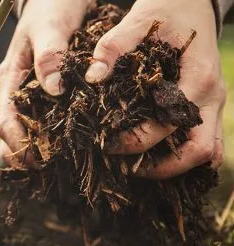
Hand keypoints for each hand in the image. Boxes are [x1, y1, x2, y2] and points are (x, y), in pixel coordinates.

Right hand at [0, 0, 92, 166]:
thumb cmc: (52, 6)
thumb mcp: (50, 26)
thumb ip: (50, 55)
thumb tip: (53, 90)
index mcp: (11, 78)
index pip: (6, 122)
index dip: (18, 146)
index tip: (38, 161)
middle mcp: (17, 90)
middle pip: (13, 134)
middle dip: (28, 155)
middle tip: (53, 171)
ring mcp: (30, 93)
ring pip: (28, 131)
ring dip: (41, 150)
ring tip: (64, 166)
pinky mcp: (46, 93)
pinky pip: (45, 120)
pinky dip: (54, 136)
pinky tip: (73, 146)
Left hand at [85, 0, 225, 178]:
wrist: (192, 3)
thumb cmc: (166, 11)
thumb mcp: (138, 21)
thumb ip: (112, 48)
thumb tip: (92, 77)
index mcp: (197, 77)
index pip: (170, 124)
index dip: (138, 141)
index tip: (108, 144)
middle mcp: (211, 97)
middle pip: (200, 151)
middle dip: (162, 167)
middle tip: (126, 168)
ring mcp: (213, 105)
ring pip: (208, 152)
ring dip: (176, 167)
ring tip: (138, 168)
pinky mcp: (208, 107)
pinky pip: (205, 143)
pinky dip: (183, 157)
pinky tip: (153, 158)